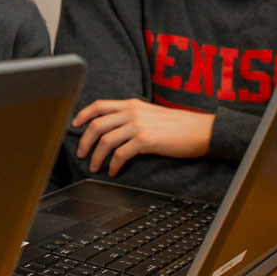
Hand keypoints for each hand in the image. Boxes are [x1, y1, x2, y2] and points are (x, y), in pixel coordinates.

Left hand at [72, 98, 212, 176]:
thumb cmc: (179, 125)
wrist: (202, 130)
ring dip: (96, 156)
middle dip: (84, 141)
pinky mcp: (146, 140)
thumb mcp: (151, 113)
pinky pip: (121, 154)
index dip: (83, 115)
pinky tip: (114, 171)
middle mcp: (132, 112)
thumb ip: (132, 116)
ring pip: (105, 140)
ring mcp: (138, 125)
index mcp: (131, 104)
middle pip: (96, 124)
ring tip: (94, 167)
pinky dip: (113, 165)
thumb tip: (114, 129)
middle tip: (81, 153)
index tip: (74, 124)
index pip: (99, 105)